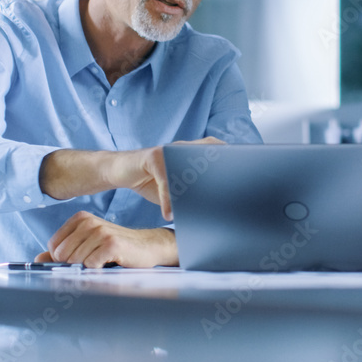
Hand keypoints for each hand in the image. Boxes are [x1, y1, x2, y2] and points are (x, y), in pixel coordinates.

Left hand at [35, 211, 177, 267]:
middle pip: (62, 255)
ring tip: (104, 261)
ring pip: (75, 261)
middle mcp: (88, 222)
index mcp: (80, 219)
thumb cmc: (117, 248)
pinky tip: (110, 263)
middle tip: (95, 262)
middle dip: (75, 265)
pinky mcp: (111, 243)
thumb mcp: (87, 247)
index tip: (81, 258)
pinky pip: (90, 264)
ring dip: (88, 268)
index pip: (53, 246)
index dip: (63, 259)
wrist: (148, 247)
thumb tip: (38, 259)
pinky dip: (98, 269)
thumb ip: (62, 253)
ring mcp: (100, 231)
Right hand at [107, 136, 223, 221]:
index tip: (241, 173)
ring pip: (186, 170)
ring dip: (192, 190)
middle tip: (224, 195)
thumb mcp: (175, 189)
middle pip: (205, 158)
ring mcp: (167, 151)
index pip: (215, 149)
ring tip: (198, 207)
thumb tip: (213, 209)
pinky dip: (167, 199)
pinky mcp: (152, 158)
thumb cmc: (151, 181)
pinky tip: (167, 213)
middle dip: (216, 175)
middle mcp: (181, 149)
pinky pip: (164, 180)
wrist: (120, 171)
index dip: (228, 157)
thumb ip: (191, 192)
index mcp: (190, 153)